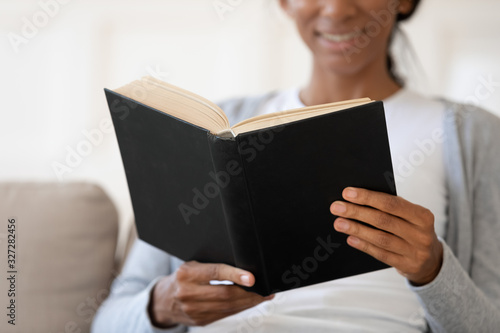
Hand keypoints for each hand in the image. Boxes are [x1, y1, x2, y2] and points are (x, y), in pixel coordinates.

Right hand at [148, 261, 273, 327]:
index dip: (235, 275)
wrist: (164, 300)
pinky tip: (249, 302)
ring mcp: (194, 310)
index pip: (215, 273)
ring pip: (228, 307)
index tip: (251, 278)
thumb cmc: (184, 277)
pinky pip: (225, 314)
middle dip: (250, 292)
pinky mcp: (200, 321)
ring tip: (263, 295)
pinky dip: (240, 308)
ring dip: (249, 302)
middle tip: (265, 287)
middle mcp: (188, 293)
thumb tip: (242, 266)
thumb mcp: (193, 265)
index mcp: (187, 274)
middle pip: (226, 294)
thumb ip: (212, 266)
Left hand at [330, 187, 442, 285]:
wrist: (431, 260)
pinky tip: (350, 238)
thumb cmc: (412, 230)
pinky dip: (364, 245)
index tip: (347, 193)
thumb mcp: (411, 217)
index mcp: (423, 215)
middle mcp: (421, 234)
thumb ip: (391, 208)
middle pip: (383, 220)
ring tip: (338, 223)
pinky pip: (381, 254)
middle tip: (336, 207)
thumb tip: (357, 198)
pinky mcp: (406, 265)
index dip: (368, 197)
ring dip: (356, 229)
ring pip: (380, 238)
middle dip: (357, 212)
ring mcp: (415, 252)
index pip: (392, 203)